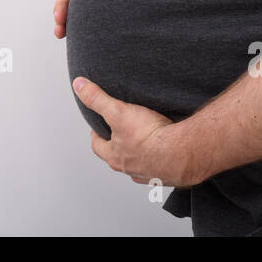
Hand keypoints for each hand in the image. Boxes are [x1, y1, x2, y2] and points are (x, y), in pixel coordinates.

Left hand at [72, 77, 197, 187]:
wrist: (182, 152)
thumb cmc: (150, 136)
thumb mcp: (118, 111)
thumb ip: (97, 98)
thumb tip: (79, 86)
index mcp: (115, 156)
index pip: (98, 146)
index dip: (96, 135)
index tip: (98, 127)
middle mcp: (130, 169)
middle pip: (118, 158)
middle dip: (118, 146)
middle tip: (122, 133)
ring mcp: (150, 174)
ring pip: (140, 165)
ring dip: (140, 155)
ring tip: (146, 141)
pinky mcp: (169, 175)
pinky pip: (161, 168)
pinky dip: (162, 160)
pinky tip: (168, 150)